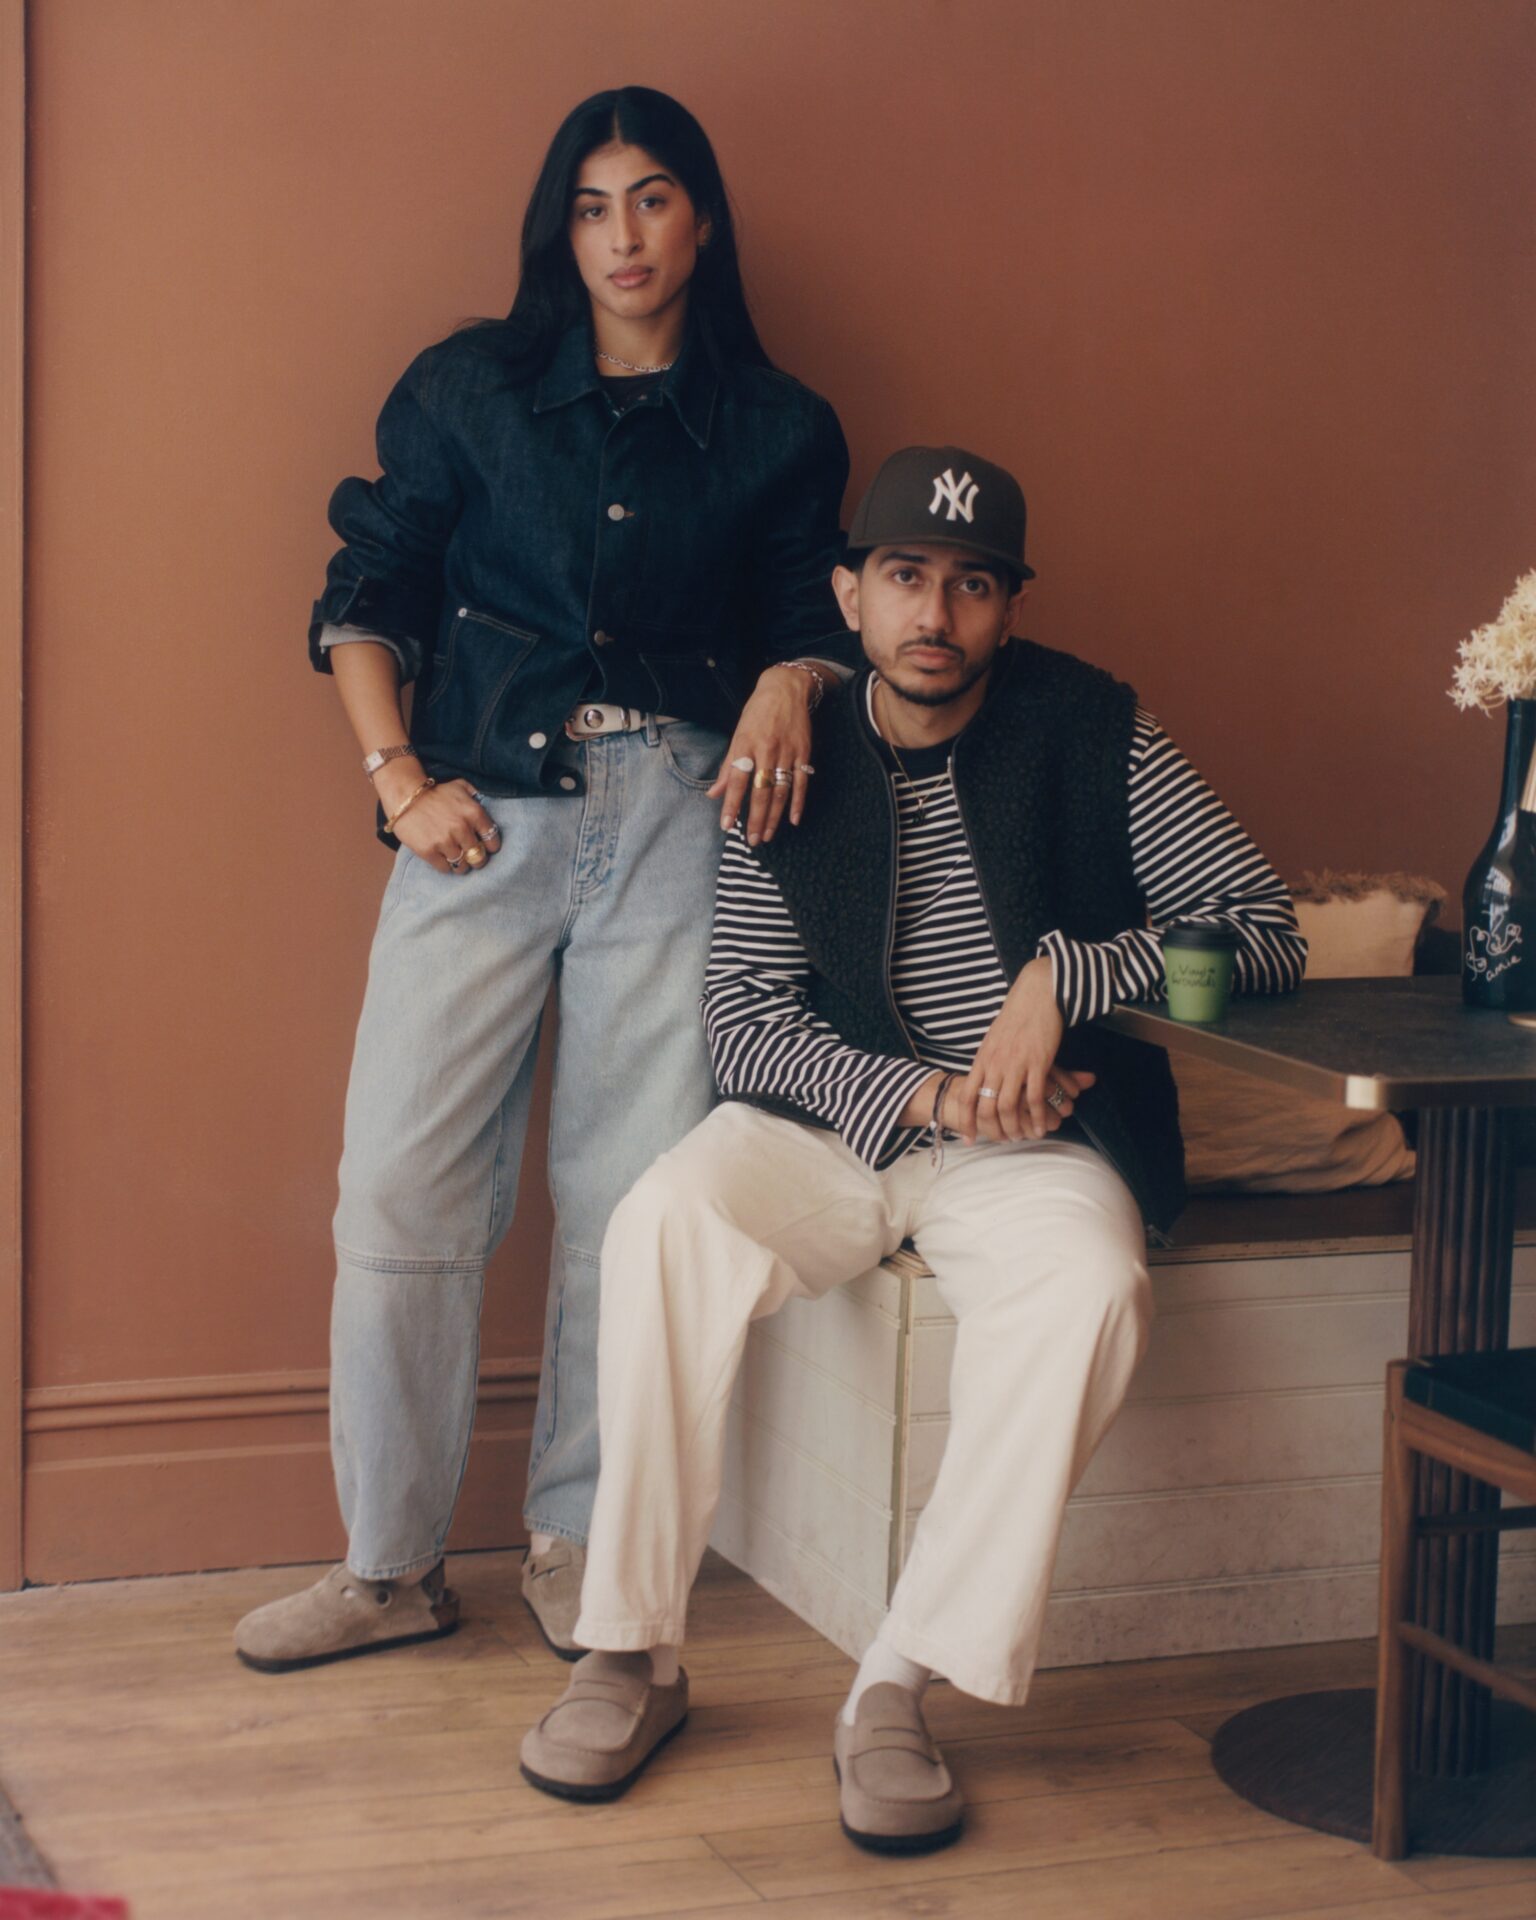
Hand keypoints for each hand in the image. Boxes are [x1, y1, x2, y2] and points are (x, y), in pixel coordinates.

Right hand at [375, 766, 500, 874]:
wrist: (405, 796)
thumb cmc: (435, 792)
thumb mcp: (460, 786)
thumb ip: (477, 796)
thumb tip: (488, 805)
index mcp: (474, 813)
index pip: (493, 841)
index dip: (491, 847)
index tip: (486, 848)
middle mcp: (462, 828)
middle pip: (479, 857)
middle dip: (477, 858)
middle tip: (471, 857)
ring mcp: (445, 841)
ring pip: (462, 866)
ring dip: (461, 865)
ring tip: (456, 859)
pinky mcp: (429, 851)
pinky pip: (445, 869)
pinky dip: (446, 866)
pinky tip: (443, 858)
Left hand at [708, 664, 824, 843]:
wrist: (786, 688)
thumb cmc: (757, 713)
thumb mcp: (738, 735)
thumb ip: (728, 767)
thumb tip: (714, 794)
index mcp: (745, 744)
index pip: (737, 780)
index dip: (732, 804)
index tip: (727, 826)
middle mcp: (766, 749)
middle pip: (761, 791)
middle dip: (756, 819)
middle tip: (752, 841)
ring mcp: (787, 751)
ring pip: (781, 791)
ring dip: (774, 816)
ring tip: (767, 835)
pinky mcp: (803, 752)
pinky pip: (802, 782)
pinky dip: (798, 803)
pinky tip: (793, 820)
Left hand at [949, 958, 1096, 1141]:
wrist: (1036, 995)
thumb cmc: (1017, 1016)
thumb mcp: (994, 1039)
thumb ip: (988, 1060)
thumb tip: (984, 1077)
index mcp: (982, 1059)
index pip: (967, 1096)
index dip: (966, 1121)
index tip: (968, 1138)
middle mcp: (995, 1064)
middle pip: (986, 1107)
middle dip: (993, 1130)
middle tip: (1003, 1141)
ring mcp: (1015, 1064)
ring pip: (1009, 1106)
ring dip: (1016, 1127)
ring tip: (1023, 1137)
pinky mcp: (1037, 1062)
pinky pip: (1035, 1097)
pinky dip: (1037, 1116)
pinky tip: (1042, 1126)